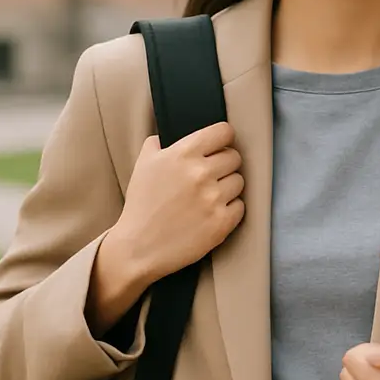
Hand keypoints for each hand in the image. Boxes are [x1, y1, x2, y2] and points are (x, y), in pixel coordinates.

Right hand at [89, 123, 243, 331]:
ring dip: (228, 187)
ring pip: (239, 181)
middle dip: (225, 164)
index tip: (219, 145)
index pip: (224, 132)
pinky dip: (230, 209)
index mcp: (183, 154)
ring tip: (209, 196)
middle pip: (235, 157)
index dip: (223, 138)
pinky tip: (212, 212)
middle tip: (211, 176)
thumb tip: (169, 134)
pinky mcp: (222, 222)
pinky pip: (240, 206)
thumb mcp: (143, 165)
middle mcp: (201, 173)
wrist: (138, 247)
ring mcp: (213, 199)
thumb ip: (158, 143)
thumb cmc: (141, 205)